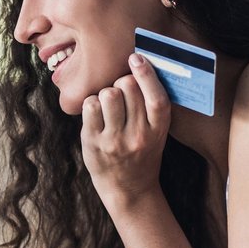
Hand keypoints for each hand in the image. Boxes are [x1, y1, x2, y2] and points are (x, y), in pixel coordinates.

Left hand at [81, 53, 172, 205]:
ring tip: (109, 105)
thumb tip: (141, 65)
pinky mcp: (94, 142)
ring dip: (106, 93)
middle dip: (122, 82)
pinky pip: (90, 105)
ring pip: (108, 93)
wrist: (129, 190)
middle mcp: (138, 135)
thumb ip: (152, 106)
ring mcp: (115, 140)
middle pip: (128, 87)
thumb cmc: (142, 153)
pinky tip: (96, 112)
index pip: (156, 97)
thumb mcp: (157, 133)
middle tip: (122, 93)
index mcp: (159, 130)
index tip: (136, 57)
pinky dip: (91, 103)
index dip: (146, 73)